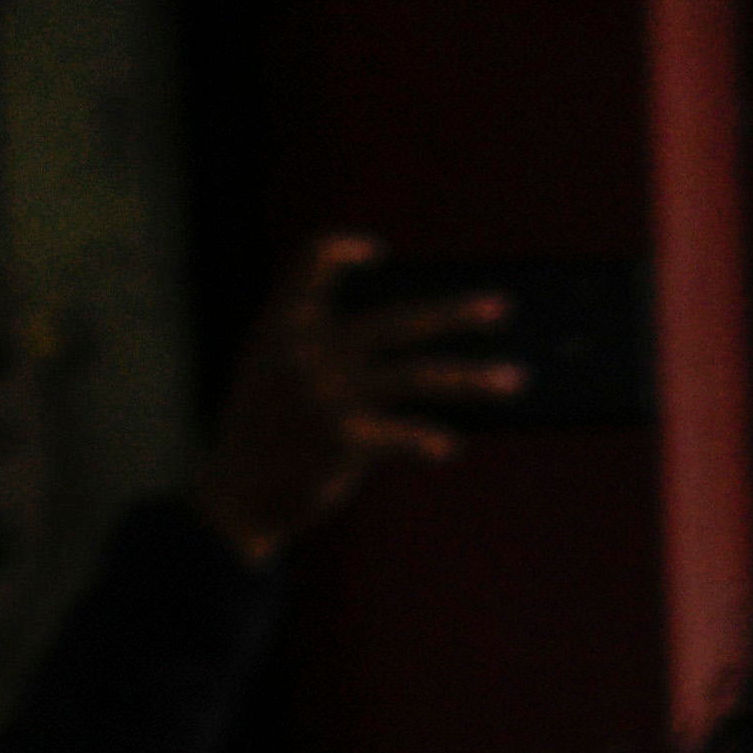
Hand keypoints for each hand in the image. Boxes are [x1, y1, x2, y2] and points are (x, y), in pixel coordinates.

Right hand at [190, 231, 511, 560]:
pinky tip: (447, 448)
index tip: (377, 252)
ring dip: (473, 378)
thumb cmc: (262, 440)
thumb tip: (399, 348)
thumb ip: (314, 348)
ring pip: (419, 376)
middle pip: (397, 320)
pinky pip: (405, 433)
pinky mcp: (345, 437)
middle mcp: (307, 351)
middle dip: (455, 314)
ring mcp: (328, 393)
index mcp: (284, 327)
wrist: (236, 502)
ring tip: (517, 379)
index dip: (340, 250)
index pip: (308, 261)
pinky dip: (430, 441)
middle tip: (503, 308)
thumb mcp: (270, 375)